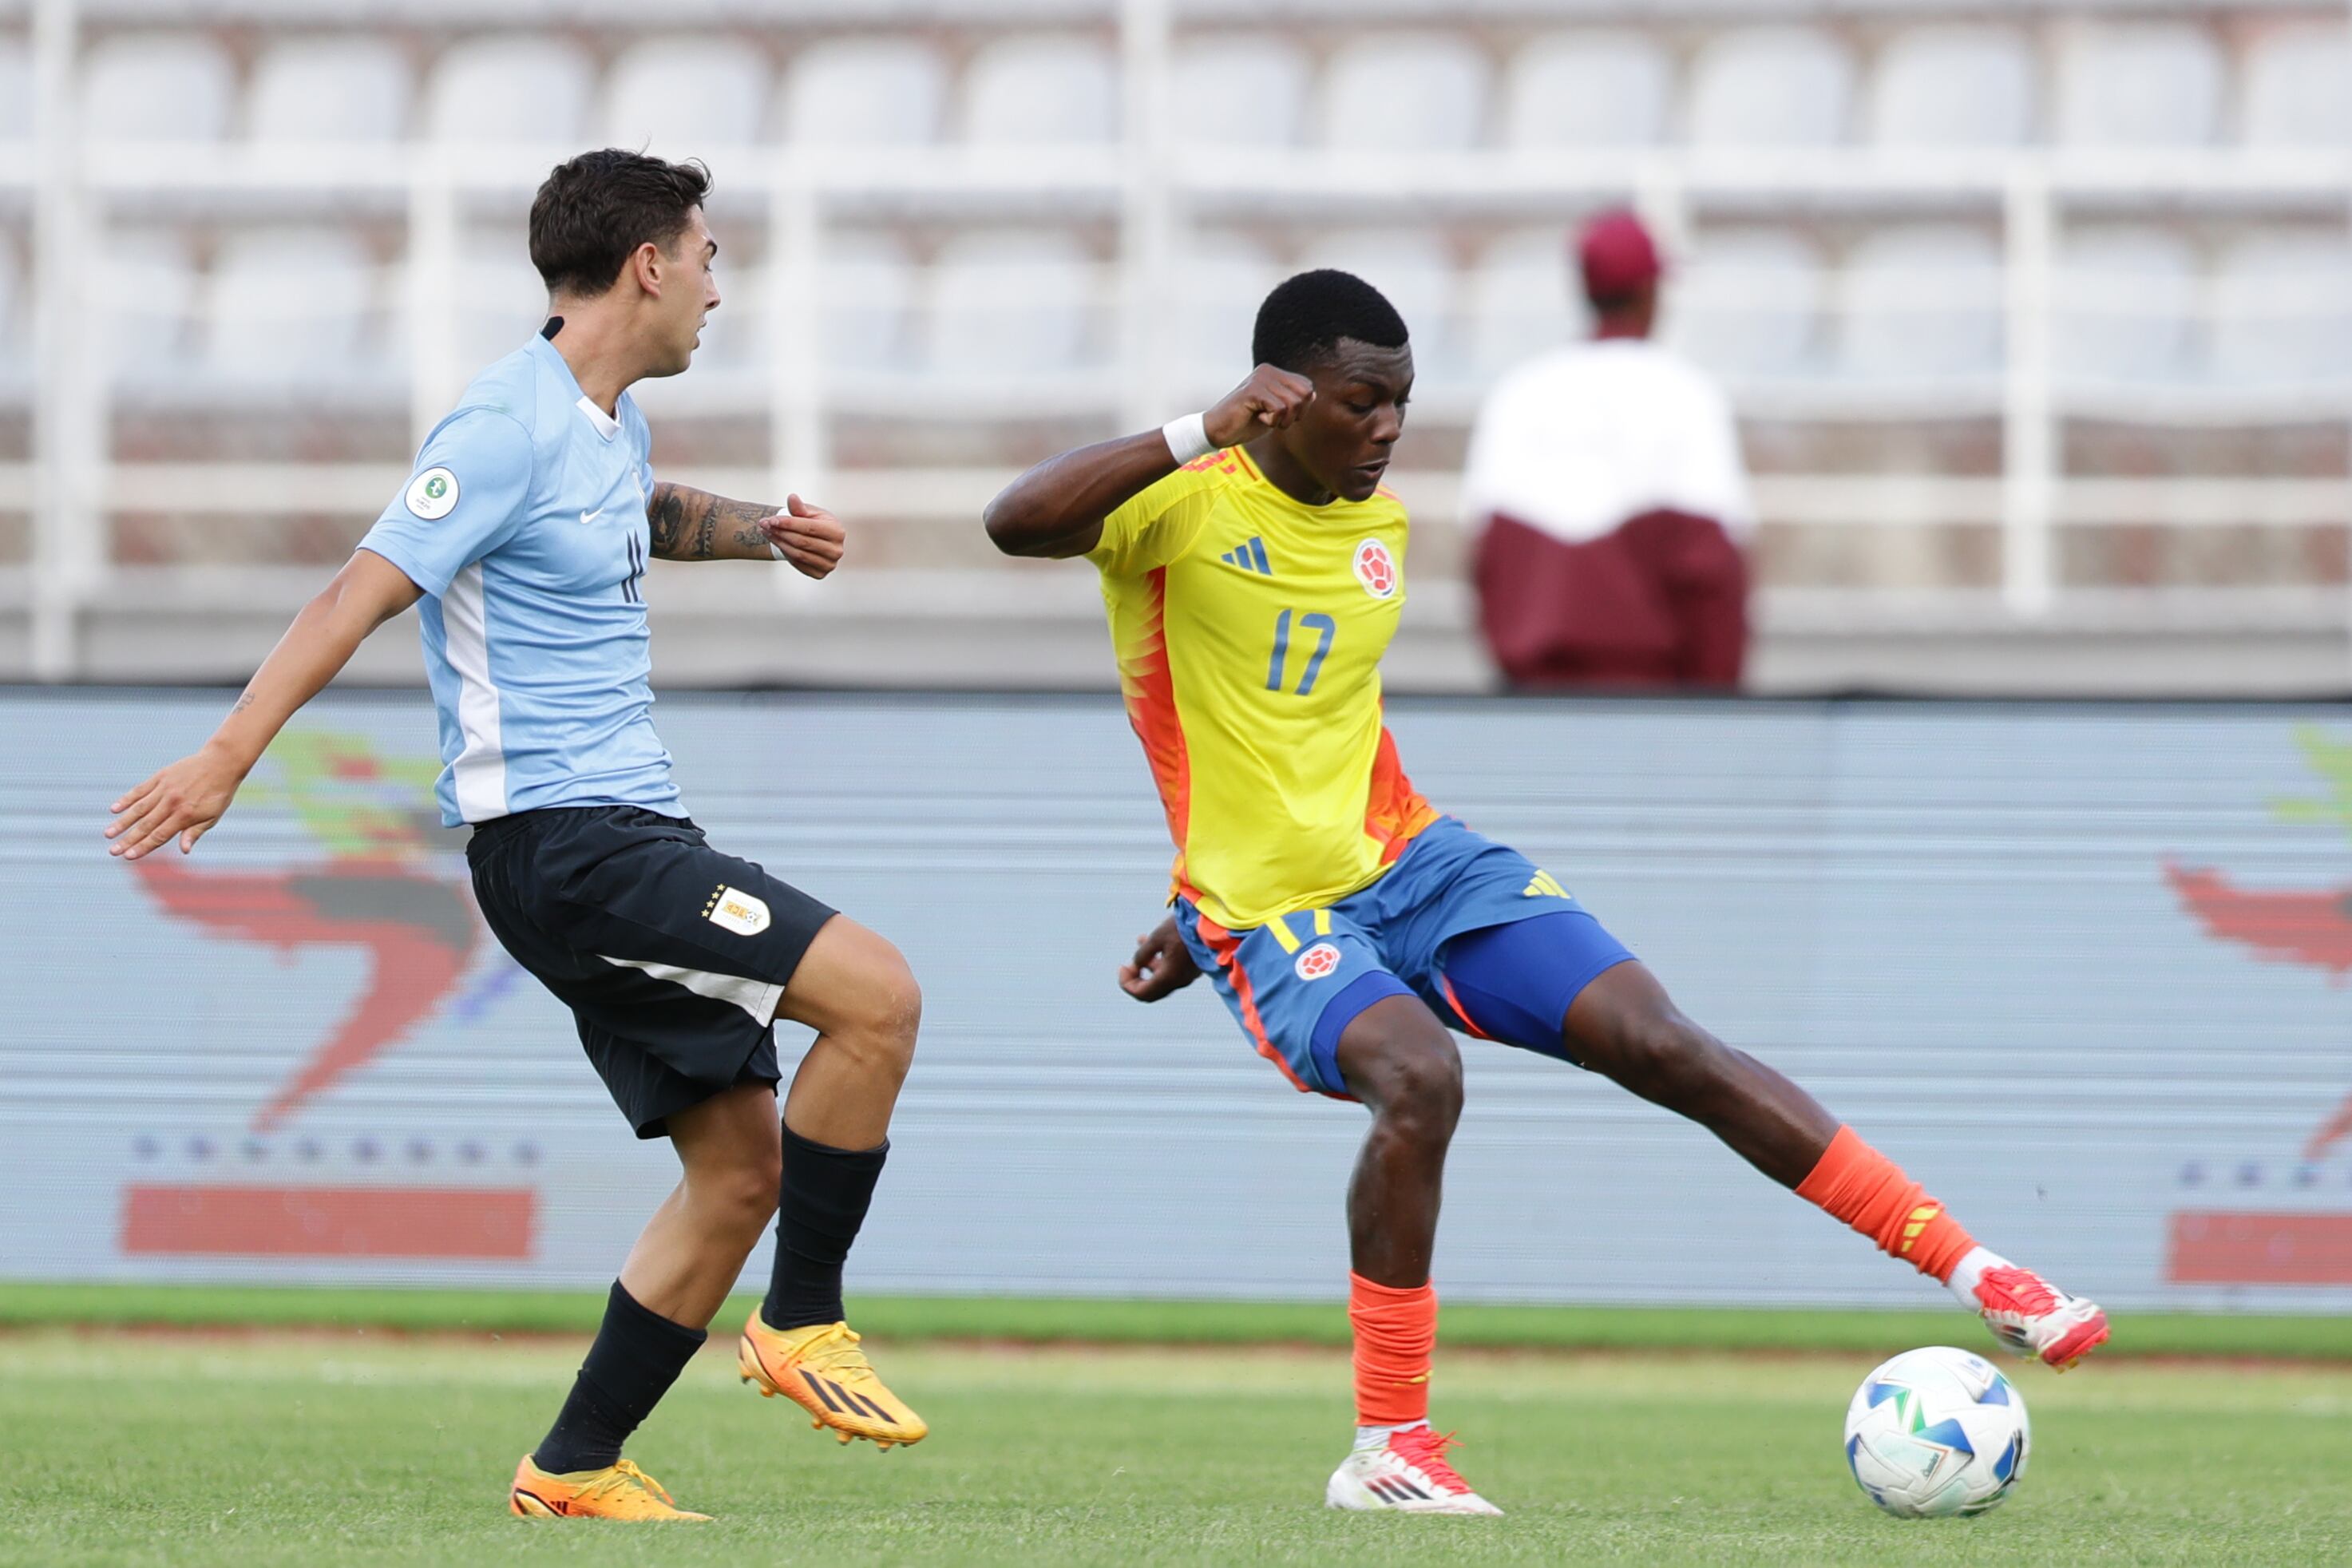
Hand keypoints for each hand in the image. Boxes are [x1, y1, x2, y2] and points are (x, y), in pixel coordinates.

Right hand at [106, 744, 247, 859]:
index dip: (143, 847)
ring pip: (139, 809)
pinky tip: (114, 809)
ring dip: (122, 822)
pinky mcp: (160, 777)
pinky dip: (126, 799)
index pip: (159, 835)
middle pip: (145, 825)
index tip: (128, 856)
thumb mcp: (212, 816)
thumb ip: (194, 832)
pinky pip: (140, 790)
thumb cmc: (219, 793)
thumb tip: (184, 851)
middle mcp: (171, 803)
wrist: (221, 763)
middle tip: (112, 851)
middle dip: (128, 840)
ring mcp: (164, 789)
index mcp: (185, 815)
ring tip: (108, 833)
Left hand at [761, 494, 845, 579]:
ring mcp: (829, 564)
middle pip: (802, 542)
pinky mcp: (820, 574)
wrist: (818, 539)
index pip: (809, 528)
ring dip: (779, 542)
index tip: (772, 519)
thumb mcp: (810, 512)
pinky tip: (776, 542)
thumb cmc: (814, 523)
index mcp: (837, 532)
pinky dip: (784, 552)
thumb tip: (792, 498)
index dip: (789, 524)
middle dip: (781, 533)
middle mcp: (836, 550)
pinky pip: (797, 564)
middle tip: (764, 524)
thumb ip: (800, 507)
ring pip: (798, 554)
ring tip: (766, 532)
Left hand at [1118, 916, 1200, 1001]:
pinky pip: (1171, 969)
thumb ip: (1143, 954)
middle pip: (1151, 991)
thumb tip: (1136, 964)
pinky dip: (1159, 959)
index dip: (1127, 984)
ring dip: (1147, 964)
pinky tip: (1154, 942)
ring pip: (1161, 977)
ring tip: (1140, 941)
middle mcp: (1178, 981)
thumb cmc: (1184, 928)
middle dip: (1136, 978)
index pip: (1142, 993)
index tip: (1122, 967)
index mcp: (1169, 978)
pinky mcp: (1193, 967)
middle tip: (1127, 964)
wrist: (1214, 922)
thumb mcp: (1157, 937)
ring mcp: (1187, 975)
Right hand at [1203, 365, 1314, 449]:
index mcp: (1274, 373)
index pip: (1307, 386)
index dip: (1302, 408)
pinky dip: (1271, 421)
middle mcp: (1268, 371)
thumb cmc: (1246, 422)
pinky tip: (1256, 418)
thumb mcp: (1275, 412)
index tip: (1282, 416)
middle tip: (1274, 419)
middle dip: (1295, 414)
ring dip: (1282, 420)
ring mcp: (1260, 379)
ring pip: (1293, 403)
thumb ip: (1292, 402)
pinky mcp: (1253, 391)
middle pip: (1305, 394)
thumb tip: (1313, 394)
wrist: (1218, 430)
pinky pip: (1279, 409)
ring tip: (1263, 419)